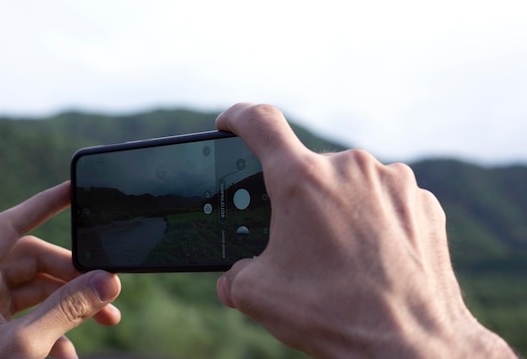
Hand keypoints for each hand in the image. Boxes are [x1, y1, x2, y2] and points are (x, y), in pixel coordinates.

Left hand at [0, 182, 120, 358]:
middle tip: (106, 286)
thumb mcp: (26, 346)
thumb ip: (68, 309)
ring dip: (73, 303)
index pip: (8, 227)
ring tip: (106, 319)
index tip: (73, 191)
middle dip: (73, 273)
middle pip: (33, 262)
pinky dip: (60, 331)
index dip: (41, 205)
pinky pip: (36, 318)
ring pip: (39, 291)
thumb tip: (107, 281)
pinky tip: (72, 352)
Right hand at [215, 104, 515, 357]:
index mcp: (300, 180)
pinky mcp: (421, 200)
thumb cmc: (332, 314)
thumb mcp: (259, 295)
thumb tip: (233, 275)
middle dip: (297, 195)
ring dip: (338, 206)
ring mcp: (391, 180)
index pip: (259, 123)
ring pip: (348, 182)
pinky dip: (373, 217)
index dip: (238, 117)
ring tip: (340, 252)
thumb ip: (234, 273)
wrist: (412, 344)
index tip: (230, 123)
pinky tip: (373, 253)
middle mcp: (348, 167)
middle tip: (299, 236)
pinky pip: (385, 197)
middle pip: (307, 167)